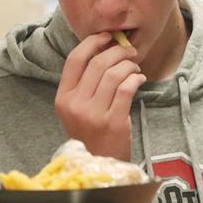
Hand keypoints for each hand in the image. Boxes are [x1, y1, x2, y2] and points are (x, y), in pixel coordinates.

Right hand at [55, 32, 144, 159]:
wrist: (99, 165)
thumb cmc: (91, 134)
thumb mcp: (77, 110)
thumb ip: (84, 85)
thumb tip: (104, 49)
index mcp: (63, 98)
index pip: (75, 60)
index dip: (92, 42)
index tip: (107, 37)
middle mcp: (75, 105)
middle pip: (97, 63)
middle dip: (117, 52)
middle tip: (129, 52)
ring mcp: (93, 114)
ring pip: (113, 74)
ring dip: (128, 65)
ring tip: (134, 68)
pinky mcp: (113, 122)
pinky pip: (126, 88)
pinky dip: (135, 79)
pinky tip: (139, 80)